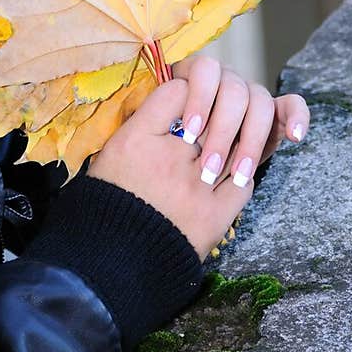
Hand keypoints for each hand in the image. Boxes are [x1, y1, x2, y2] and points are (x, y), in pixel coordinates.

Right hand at [87, 78, 253, 260]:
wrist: (112, 261)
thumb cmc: (109, 202)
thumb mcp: (112, 152)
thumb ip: (143, 123)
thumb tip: (176, 97)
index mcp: (136, 139)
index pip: (177, 90)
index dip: (187, 92)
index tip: (186, 100)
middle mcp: (168, 159)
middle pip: (210, 118)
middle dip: (212, 119)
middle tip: (206, 129)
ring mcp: (195, 188)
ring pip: (232, 147)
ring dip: (231, 146)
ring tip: (219, 154)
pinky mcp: (214, 217)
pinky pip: (242, 184)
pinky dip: (240, 177)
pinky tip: (228, 179)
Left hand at [171, 52, 309, 187]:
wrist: (176, 177)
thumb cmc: (158, 151)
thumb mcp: (150, 133)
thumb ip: (158, 117)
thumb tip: (170, 112)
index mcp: (193, 74)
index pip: (204, 70)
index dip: (200, 99)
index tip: (192, 133)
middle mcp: (224, 79)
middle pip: (234, 90)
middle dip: (223, 131)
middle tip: (209, 168)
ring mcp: (249, 95)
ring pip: (260, 101)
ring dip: (251, 139)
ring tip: (240, 173)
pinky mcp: (273, 113)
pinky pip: (291, 105)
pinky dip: (297, 116)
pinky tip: (295, 136)